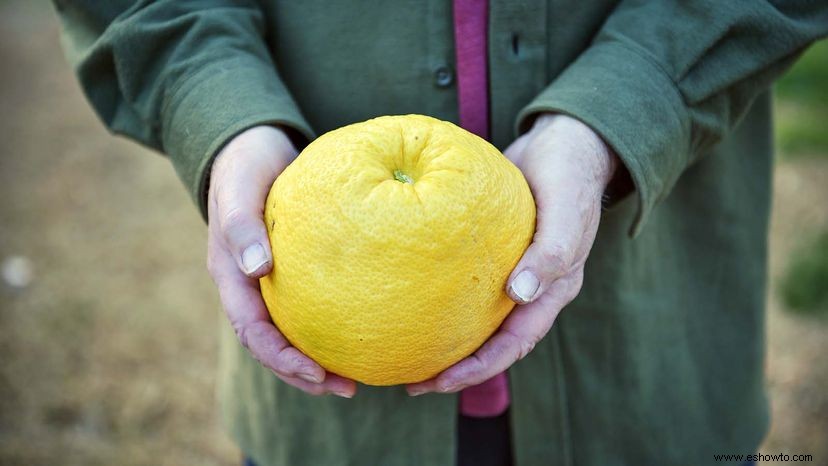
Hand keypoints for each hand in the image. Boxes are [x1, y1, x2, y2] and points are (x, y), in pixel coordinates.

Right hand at [207, 125, 356, 397]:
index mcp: (231, 276)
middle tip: (346, 389)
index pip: (252, 331)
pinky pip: (313, 307)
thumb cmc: (245, 165)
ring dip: (318, 360)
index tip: (315, 373)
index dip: (280, 358)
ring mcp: (271, 282)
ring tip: (355, 379)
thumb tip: (258, 269)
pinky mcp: (295, 272)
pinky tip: (363, 334)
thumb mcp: (240, 187)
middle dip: (304, 374)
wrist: (254, 146)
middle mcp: (250, 287)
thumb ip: (242, 225)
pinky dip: (332, 327)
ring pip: (293, 332)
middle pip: (273, 345)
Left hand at [407, 114, 617, 394]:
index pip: (514, 344)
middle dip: (456, 369)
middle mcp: (530, 289)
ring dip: (447, 341)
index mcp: (552, 291)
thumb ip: (551, 252)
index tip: (441, 382)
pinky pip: (465, 284)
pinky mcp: (491, 253)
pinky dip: (443, 299)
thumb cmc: (569, 175)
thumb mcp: (567, 210)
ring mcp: (511, 272)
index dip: (480, 368)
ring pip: (476, 319)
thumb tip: (519, 295)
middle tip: (413, 383)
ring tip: (407, 354)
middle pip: (491, 343)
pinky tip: (410, 298)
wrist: (565, 142)